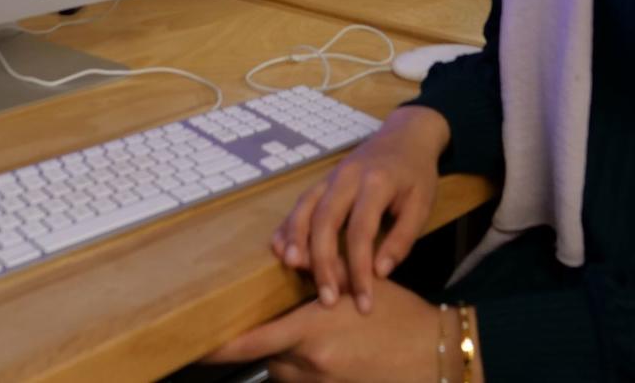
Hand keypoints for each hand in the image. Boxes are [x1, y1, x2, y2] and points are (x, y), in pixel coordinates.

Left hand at [203, 277, 445, 381]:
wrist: (438, 357)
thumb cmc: (401, 316)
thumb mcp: (358, 285)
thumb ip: (321, 276)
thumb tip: (290, 262)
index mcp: (313, 329)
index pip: (252, 341)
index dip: (219, 347)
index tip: (195, 345)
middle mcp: (311, 363)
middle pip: (266, 358)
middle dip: (271, 342)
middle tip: (289, 324)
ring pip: (285, 375)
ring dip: (290, 359)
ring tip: (322, 341)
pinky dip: (309, 374)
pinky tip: (333, 359)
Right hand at [271, 105, 448, 313]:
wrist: (405, 136)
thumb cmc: (416, 174)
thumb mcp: (422, 205)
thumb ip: (402, 239)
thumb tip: (379, 273)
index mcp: (376, 183)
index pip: (361, 232)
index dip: (359, 270)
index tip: (363, 303)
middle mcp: (347, 177)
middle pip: (325, 221)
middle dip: (323, 262)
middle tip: (326, 298)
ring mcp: (330, 177)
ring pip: (305, 209)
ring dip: (296, 240)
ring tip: (293, 268)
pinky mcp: (321, 181)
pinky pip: (300, 204)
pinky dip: (287, 226)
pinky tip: (280, 248)